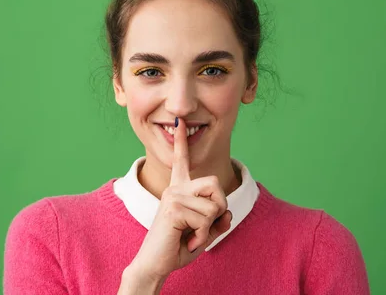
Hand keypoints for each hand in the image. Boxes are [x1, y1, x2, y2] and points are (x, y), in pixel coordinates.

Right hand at [129, 118, 232, 281]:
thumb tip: (228, 213)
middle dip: (219, 207)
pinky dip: (202, 235)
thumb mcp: (204, 233)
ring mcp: (173, 196)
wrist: (156, 265)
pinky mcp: (174, 208)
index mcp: (180, 190)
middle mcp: (175, 189)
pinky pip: (206, 219)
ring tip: (190, 235)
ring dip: (209, 227)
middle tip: (203, 226)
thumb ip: (218, 221)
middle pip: (215, 184)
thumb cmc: (177, 247)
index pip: (183, 161)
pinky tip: (186, 239)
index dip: (182, 141)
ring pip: (214, 206)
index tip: (180, 121)